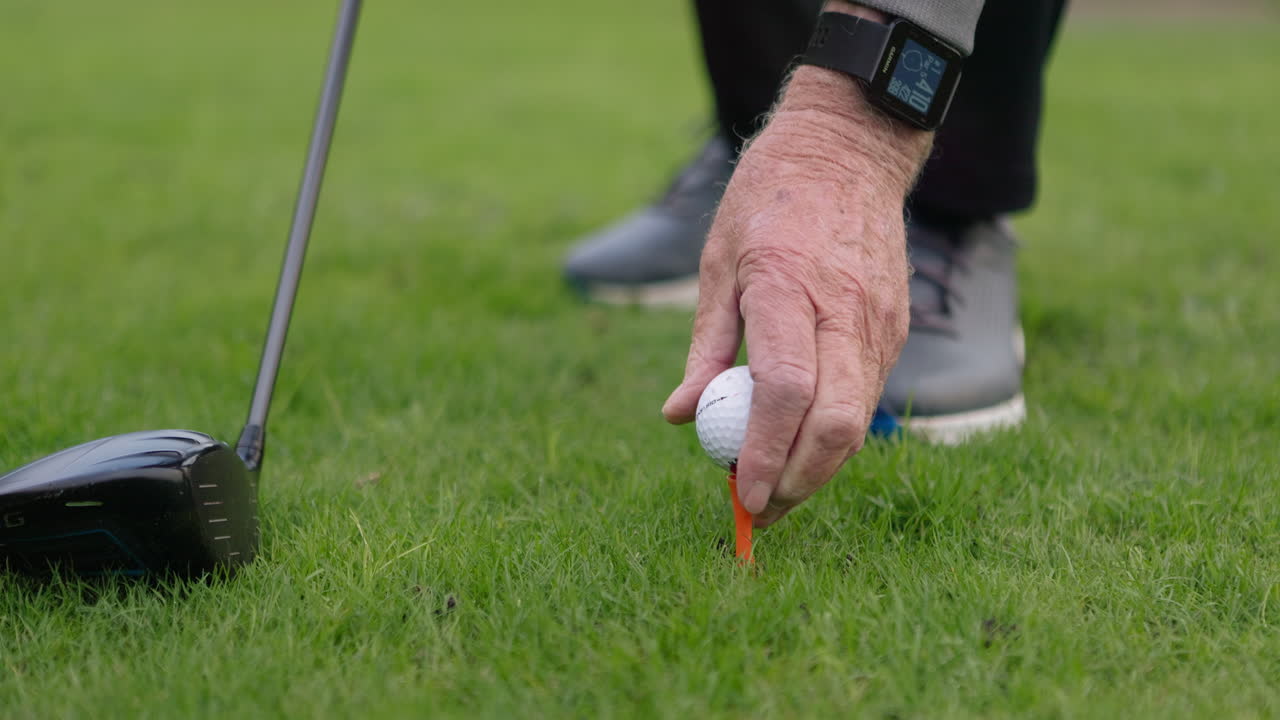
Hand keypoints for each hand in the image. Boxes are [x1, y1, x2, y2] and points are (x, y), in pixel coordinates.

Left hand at [663, 63, 931, 526]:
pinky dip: (834, 435)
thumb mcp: (717, 262)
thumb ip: (705, 347)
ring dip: (817, 468)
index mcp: (788, 285)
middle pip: (835, 424)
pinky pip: (867, 400)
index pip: (786, 392)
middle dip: (796, 481)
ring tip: (773, 485)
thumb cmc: (768, 200)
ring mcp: (880, 322)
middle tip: (758, 508)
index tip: (741, 495)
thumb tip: (681, 416)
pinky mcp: (896, 329)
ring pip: (859, 423)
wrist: (849, 150)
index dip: (765, 453)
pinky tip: (801, 442)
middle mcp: (845, 310)